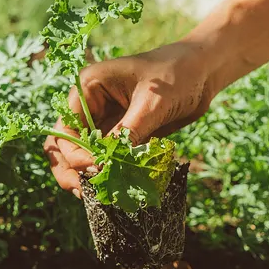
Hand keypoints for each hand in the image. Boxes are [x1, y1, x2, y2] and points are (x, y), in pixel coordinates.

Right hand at [44, 42, 217, 195]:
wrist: (203, 72)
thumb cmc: (176, 74)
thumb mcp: (152, 102)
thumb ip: (128, 132)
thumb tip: (106, 165)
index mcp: (88, 88)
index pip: (66, 128)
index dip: (75, 154)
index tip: (97, 170)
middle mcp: (91, 107)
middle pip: (65, 145)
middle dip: (71, 170)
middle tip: (83, 193)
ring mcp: (106, 123)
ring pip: (84, 156)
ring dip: (89, 176)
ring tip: (100, 196)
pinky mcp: (122, 136)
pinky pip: (109, 160)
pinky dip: (111, 174)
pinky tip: (120, 189)